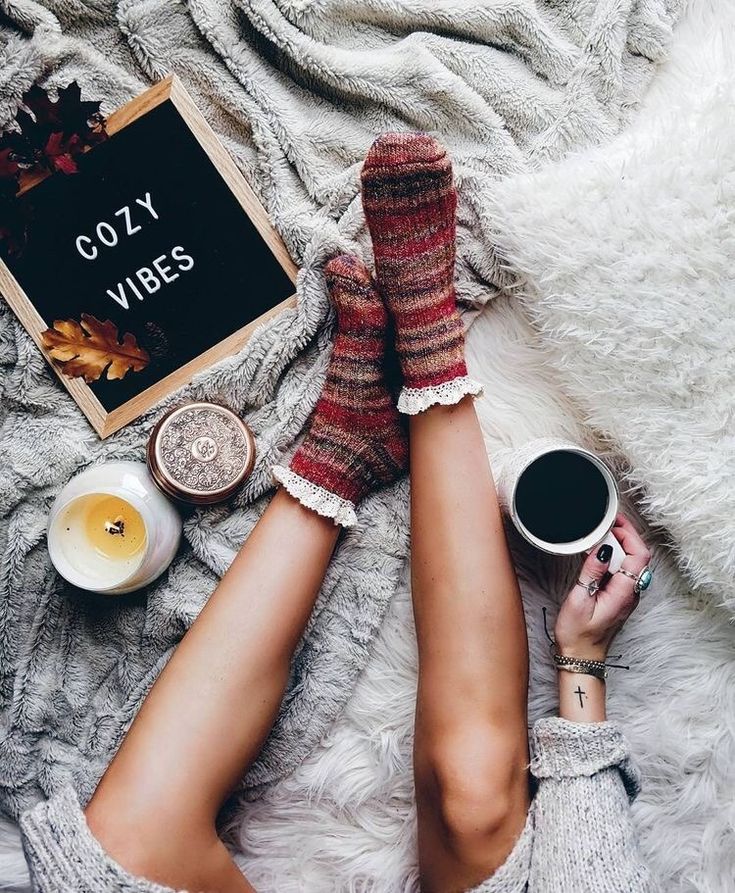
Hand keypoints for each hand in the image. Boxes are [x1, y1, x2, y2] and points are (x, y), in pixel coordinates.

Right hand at [554, 513, 650, 660]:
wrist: (582, 656)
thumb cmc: (578, 633)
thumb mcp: (579, 599)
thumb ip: (592, 572)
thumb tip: (602, 548)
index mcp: (624, 592)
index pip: (639, 556)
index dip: (629, 534)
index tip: (614, 522)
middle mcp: (631, 593)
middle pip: (639, 556)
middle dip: (626, 535)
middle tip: (606, 523)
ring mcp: (627, 595)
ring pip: (632, 563)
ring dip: (619, 546)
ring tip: (599, 536)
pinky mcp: (620, 597)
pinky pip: (623, 572)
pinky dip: (614, 558)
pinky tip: (598, 555)